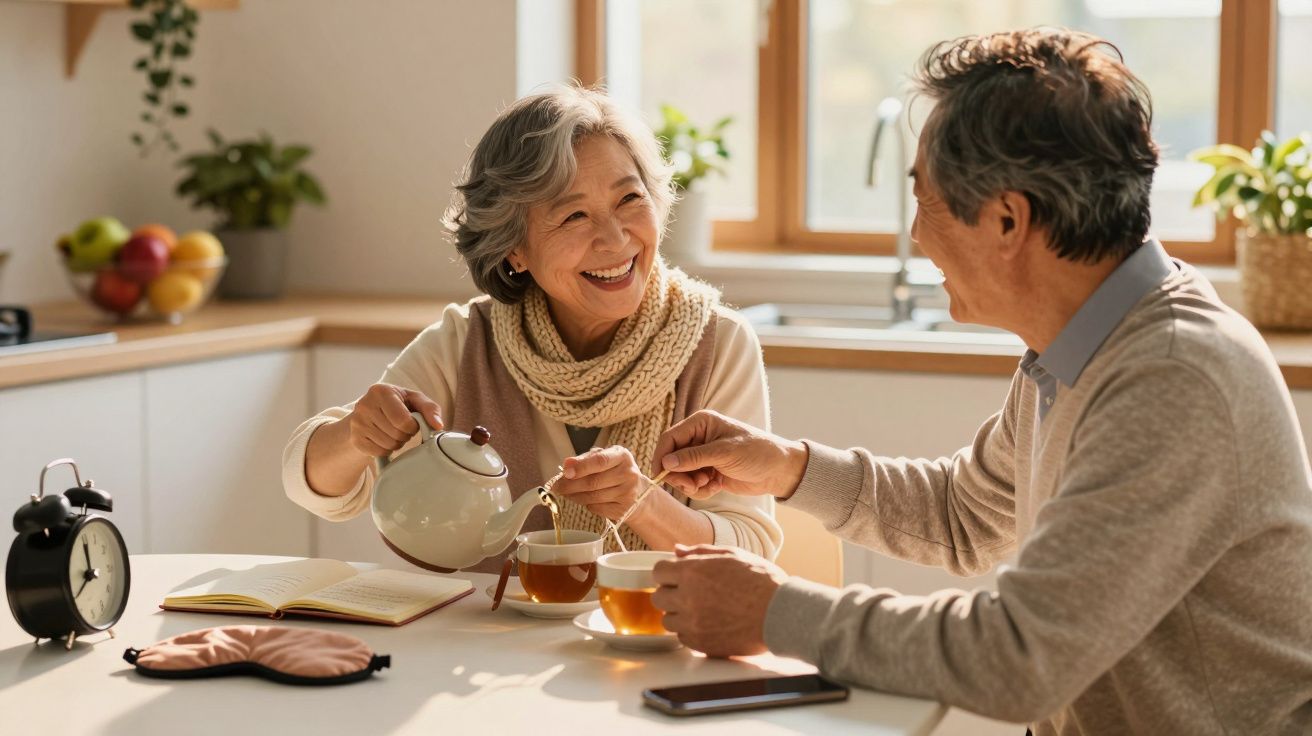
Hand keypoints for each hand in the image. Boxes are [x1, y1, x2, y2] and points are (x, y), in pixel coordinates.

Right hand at [343, 383, 442, 457]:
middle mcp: (365, 405)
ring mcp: (357, 423)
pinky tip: (384, 439)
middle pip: (396, 434)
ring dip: (397, 443)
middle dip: (405, 435)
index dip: (413, 426)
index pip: (403, 420)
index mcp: (381, 391)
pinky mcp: (355, 438)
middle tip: (402, 428)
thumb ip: (430, 408)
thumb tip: (438, 425)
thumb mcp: (414, 400)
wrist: (370, 413)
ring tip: (394, 433)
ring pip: (388, 445)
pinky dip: (386, 450)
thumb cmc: (398, 405)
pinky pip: (378, 452)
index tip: (412, 422)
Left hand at [553, 446, 649, 521]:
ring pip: (592, 497)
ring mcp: (628, 494)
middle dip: (570, 485)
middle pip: (593, 482)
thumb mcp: (604, 458)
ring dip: (574, 496)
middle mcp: (628, 474)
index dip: (581, 467)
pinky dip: (585, 504)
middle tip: (557, 486)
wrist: (638, 493)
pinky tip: (584, 499)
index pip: (600, 461)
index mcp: (622, 456)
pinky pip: (596, 508)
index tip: (565, 472)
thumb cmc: (614, 471)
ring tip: (567, 493)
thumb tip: (567, 464)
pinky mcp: (623, 510)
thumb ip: (584, 459)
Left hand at [651, 545, 788, 657]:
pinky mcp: (701, 643)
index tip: (677, 576)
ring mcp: (693, 623)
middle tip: (690, 592)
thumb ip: (700, 552)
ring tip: (702, 610)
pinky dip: (690, 632)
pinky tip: (708, 624)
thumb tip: (677, 551)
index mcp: (693, 572)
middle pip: (658, 597)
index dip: (668, 573)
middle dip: (671, 593)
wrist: (781, 614)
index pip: (659, 572)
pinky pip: (682, 638)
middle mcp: (688, 598)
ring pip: (668, 620)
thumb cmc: (762, 581)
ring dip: (679, 614)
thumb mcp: (732, 555)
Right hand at [652, 410, 808, 499]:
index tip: (660, 475)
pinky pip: (693, 484)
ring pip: (681, 474)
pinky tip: (717, 486)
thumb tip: (666, 462)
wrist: (779, 470)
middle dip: (680, 475)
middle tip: (693, 486)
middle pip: (672, 459)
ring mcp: (703, 456)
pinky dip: (701, 489)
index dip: (662, 457)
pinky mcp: (709, 471)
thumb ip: (693, 457)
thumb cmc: (757, 452)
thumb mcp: (724, 453)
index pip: (670, 438)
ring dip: (692, 484)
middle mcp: (699, 438)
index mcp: (701, 423)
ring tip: (710, 485)